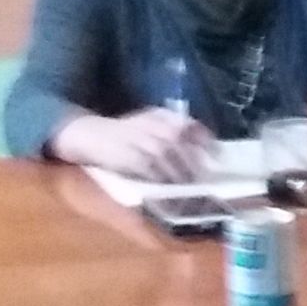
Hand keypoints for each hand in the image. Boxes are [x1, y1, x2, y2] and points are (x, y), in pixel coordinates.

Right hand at [50, 107, 213, 182]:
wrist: (90, 134)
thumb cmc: (124, 132)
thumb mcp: (148, 122)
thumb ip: (174, 130)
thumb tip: (205, 151)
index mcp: (160, 116)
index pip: (190, 125)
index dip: (206, 141)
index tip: (217, 157)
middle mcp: (153, 125)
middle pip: (181, 146)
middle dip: (193, 165)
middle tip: (201, 180)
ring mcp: (141, 140)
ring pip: (168, 159)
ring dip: (180, 175)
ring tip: (188, 189)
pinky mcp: (129, 156)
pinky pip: (151, 170)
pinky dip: (161, 180)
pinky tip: (167, 188)